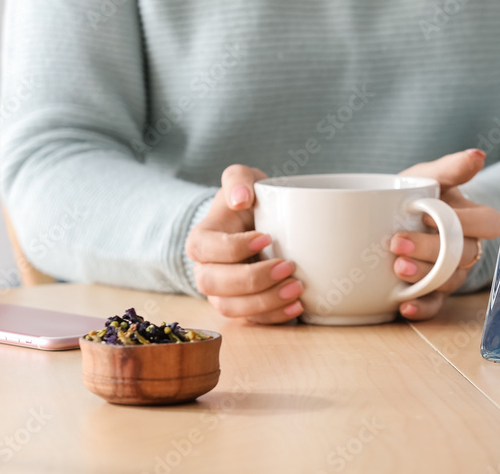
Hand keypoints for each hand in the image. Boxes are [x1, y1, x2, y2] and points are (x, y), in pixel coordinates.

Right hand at [185, 165, 304, 323]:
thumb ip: (238, 178)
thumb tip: (239, 198)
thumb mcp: (244, 179)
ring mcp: (222, 293)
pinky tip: (298, 306)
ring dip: (265, 302)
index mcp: (202, 240)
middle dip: (253, 280)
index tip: (267, 237)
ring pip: (232, 308)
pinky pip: (252, 321)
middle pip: (216, 284)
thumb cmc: (250, 201)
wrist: (260, 224)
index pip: (207, 249)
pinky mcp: (242, 308)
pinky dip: (275, 317)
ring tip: (297, 289)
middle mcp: (206, 271)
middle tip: (289, 266)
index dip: (235, 247)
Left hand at [393, 149, 499, 320]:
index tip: (427, 215)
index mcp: (473, 219)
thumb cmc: (417, 194)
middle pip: (464, 256)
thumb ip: (450, 168)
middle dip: (432, 251)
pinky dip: (421, 308)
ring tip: (396, 269)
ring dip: (424, 278)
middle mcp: (467, 249)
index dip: (463, 223)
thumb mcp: (429, 177)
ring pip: (449, 282)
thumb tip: (477, 155)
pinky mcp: (433, 294)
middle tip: (397, 243)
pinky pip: (434, 306)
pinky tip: (403, 305)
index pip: (488, 224)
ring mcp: (451, 274)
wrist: (390, 217)